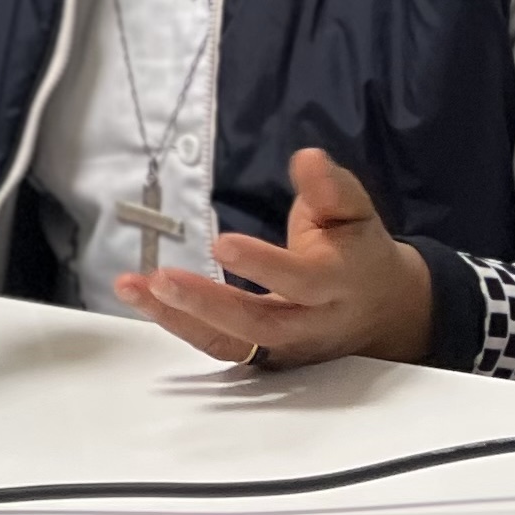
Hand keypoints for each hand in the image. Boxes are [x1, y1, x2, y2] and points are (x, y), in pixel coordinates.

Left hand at [115, 146, 432, 369]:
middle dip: (207, 304)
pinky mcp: (263, 357)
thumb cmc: (356, 251)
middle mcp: (311, 325)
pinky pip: (218, 347)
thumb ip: (331, 189)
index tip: (221, 244)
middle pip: (259, 324)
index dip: (263, 265)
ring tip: (131, 287)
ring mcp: (285, 348)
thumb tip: (308, 157)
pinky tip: (141, 298)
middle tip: (160, 278)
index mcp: (339, 284)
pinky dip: (177, 325)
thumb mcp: (355, 214)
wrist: (383, 311)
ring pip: (231, 343)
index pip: (303, 281)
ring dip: (177, 318)